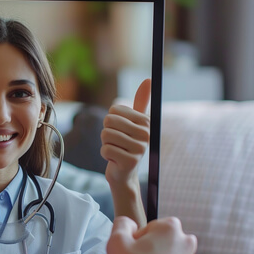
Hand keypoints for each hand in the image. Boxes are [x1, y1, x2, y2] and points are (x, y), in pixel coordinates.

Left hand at [101, 79, 150, 225]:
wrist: (124, 173)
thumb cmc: (126, 144)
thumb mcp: (134, 122)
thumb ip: (140, 102)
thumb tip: (148, 80)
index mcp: (146, 122)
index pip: (114, 110)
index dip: (111, 121)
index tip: (120, 131)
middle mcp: (146, 134)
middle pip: (109, 121)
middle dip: (107, 133)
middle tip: (116, 142)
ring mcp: (139, 149)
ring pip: (106, 135)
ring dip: (106, 144)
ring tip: (116, 150)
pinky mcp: (130, 161)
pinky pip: (105, 149)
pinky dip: (105, 155)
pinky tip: (114, 159)